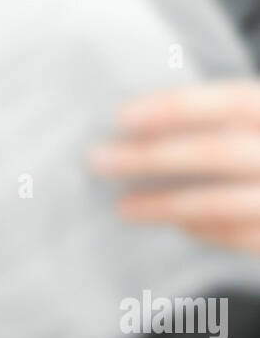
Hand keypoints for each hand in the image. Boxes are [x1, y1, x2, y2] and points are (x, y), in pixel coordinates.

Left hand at [90, 80, 259, 257]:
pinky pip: (238, 236)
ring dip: (166, 205)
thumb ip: (234, 119)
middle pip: (218, 152)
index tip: (123, 116)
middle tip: (99, 160)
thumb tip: (151, 122)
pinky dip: (202, 229)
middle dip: (153, 158)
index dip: (178, 107)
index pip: (233, 102)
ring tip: (123, 207)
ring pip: (221, 202)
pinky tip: (174, 223)